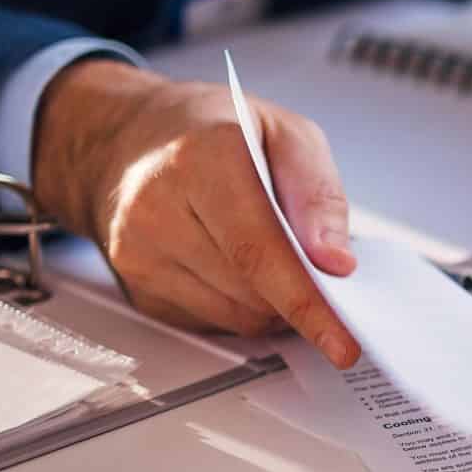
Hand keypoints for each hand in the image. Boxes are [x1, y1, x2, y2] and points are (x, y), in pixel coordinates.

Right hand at [30, 59, 361, 365]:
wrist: (129, 141)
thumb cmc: (212, 131)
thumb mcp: (286, 133)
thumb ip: (319, 195)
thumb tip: (336, 261)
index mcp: (200, 158)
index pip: (259, 251)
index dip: (306, 302)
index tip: (342, 339)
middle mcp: (156, 207)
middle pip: (251, 292)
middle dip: (298, 297)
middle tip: (323, 278)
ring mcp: (138, 253)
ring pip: (235, 316)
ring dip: (270, 305)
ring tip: (272, 258)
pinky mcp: (136, 288)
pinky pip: (211, 322)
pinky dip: (239, 307)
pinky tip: (234, 267)